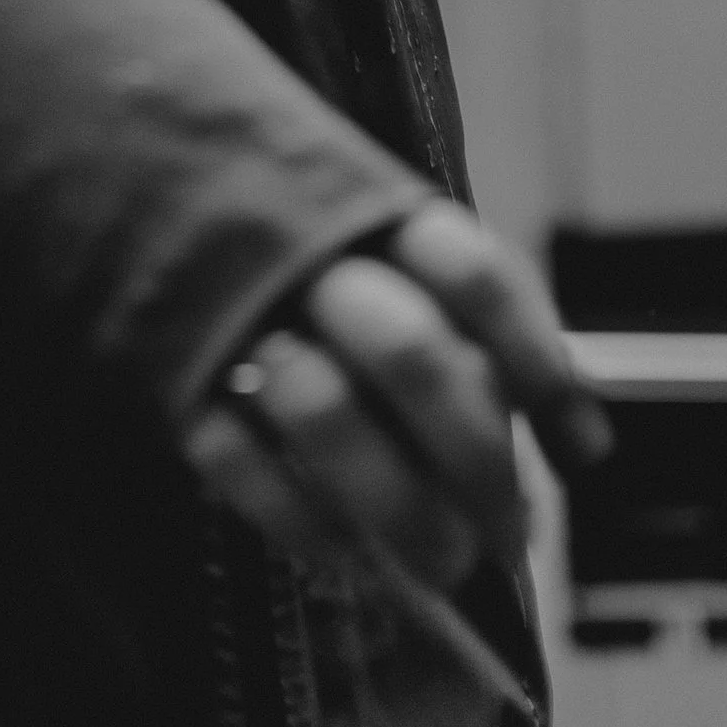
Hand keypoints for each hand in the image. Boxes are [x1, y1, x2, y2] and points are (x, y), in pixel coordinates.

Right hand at [178, 199, 610, 589]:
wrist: (142, 160)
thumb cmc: (309, 244)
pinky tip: (347, 556)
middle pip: (412, 355)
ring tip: (442, 566)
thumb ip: (476, 330)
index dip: (538, 366)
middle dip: (475, 461)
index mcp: (378, 213)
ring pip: (325, 412)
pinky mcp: (177, 374)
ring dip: (396, 506)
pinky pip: (237, 458)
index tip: (580, 456)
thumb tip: (584, 446)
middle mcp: (313, 257)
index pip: (477, 277)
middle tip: (510, 537)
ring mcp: (240, 312)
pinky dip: (300, 518)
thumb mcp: (392, 248)